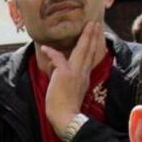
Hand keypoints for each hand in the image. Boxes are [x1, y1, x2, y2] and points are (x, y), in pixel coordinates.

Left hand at [41, 21, 106, 138]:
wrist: (65, 118)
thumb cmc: (65, 108)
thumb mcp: (68, 90)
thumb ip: (63, 77)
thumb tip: (57, 67)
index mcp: (83, 77)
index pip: (89, 58)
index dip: (92, 46)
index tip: (95, 36)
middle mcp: (82, 73)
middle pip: (89, 51)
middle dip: (93, 36)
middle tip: (96, 23)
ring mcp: (75, 73)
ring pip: (82, 50)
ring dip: (85, 36)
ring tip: (89, 25)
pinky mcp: (65, 74)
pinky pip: (58, 58)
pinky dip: (51, 53)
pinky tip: (45, 48)